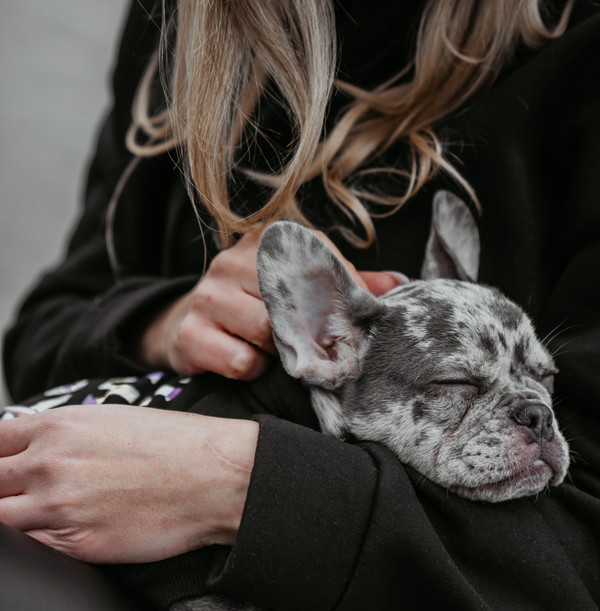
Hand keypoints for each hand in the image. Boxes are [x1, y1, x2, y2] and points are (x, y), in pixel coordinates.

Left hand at [0, 405, 256, 563]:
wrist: (218, 478)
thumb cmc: (176, 445)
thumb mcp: (110, 419)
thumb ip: (61, 434)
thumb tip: (30, 449)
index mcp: (55, 427)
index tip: (3, 471)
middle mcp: (49, 465)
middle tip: (16, 497)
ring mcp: (60, 507)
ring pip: (0, 521)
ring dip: (11, 519)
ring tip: (39, 515)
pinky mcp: (79, 545)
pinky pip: (32, 549)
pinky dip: (35, 544)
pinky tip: (56, 534)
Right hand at [139, 228, 406, 379]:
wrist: (192, 329)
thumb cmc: (259, 307)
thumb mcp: (300, 289)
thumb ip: (349, 285)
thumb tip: (399, 283)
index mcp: (266, 241)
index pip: (316, 261)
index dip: (339, 297)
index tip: (349, 322)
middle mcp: (232, 261)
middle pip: (292, 301)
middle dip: (312, 331)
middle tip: (322, 348)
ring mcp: (207, 296)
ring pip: (265, 331)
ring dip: (282, 353)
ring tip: (281, 354)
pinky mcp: (190, 334)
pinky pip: (241, 360)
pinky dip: (255, 369)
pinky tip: (252, 365)